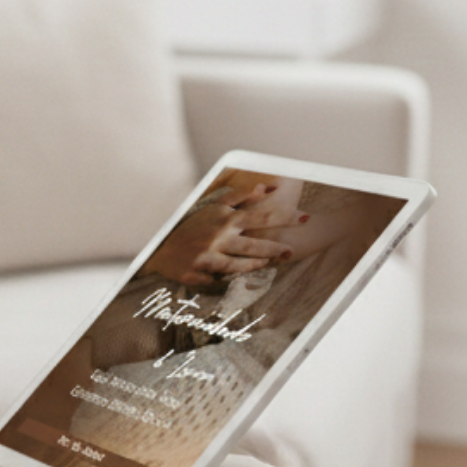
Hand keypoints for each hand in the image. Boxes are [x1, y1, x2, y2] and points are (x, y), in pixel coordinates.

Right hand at [148, 197, 293, 288]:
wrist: (161, 251)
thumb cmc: (191, 228)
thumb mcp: (213, 208)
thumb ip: (239, 197)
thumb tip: (265, 188)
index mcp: (224, 217)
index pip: (261, 216)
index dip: (285, 216)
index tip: (305, 217)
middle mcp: (219, 235)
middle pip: (255, 243)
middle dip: (276, 248)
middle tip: (291, 252)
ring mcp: (210, 254)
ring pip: (243, 263)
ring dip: (259, 263)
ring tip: (272, 262)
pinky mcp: (201, 271)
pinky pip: (225, 278)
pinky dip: (235, 277)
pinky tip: (244, 276)